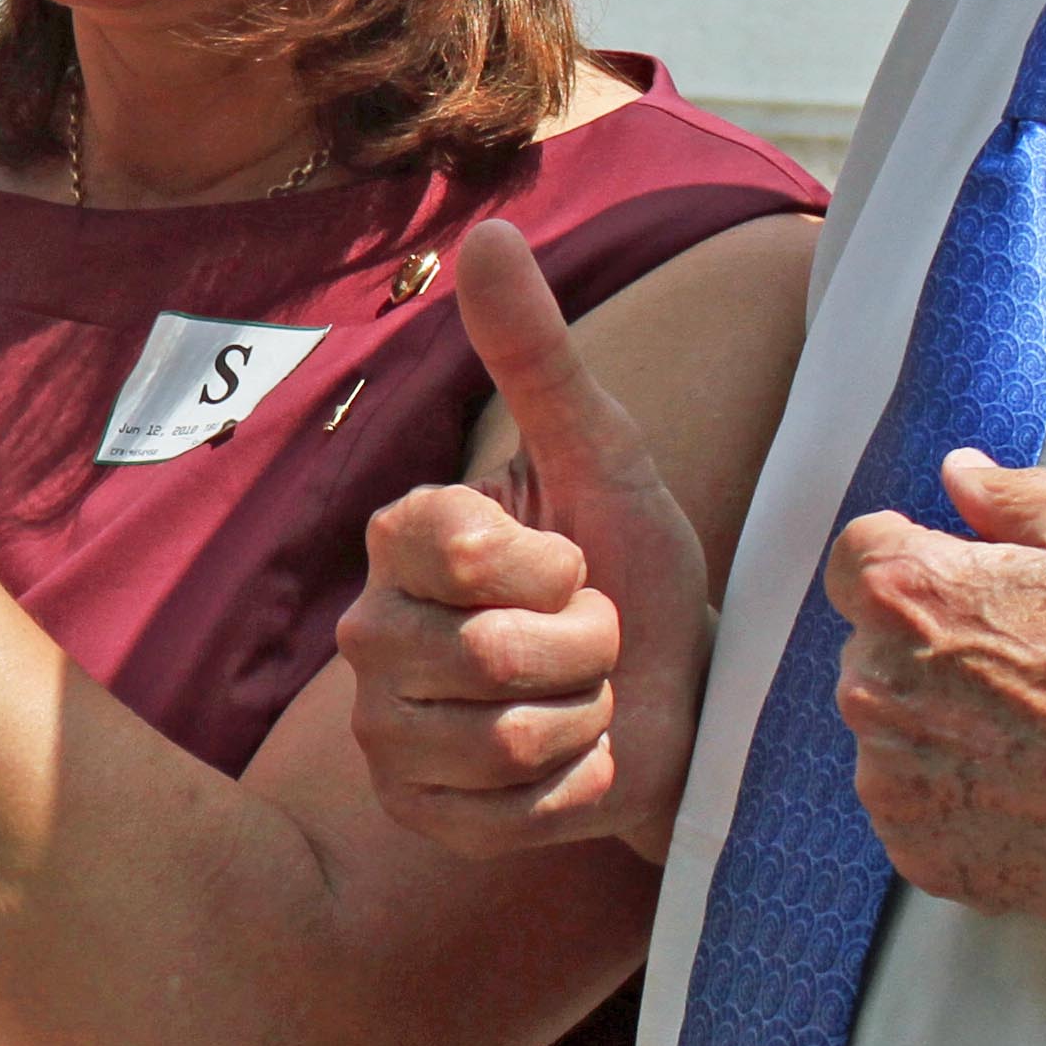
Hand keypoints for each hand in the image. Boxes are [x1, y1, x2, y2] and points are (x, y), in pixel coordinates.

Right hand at [337, 220, 711, 863]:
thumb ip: (537, 352)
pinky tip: (569, 760)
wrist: (677, 691)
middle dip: (585, 647)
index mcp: (399, 538)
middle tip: (592, 634)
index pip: (464, 550)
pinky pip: (512, 813)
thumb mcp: (602, 452)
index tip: (573, 558)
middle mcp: (369, 633)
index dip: (553, 562)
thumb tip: (490, 231)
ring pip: (505, 735)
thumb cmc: (635, 560)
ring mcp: (388, 733)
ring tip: (584, 696)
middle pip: (492, 653)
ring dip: (585, 718)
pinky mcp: (422, 815)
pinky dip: (572, 789)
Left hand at [827, 450, 1045, 927]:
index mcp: (905, 593)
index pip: (860, 555)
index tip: (964, 585)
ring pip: (889, 729)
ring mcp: (890, 777)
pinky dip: (952, 796)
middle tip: (1018, 666)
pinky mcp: (915, 849)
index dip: (914, 560)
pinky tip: (1023, 789)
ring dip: (936, 723)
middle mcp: (873, 686)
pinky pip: (913, 803)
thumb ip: (1012, 495)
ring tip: (1029, 734)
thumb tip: (959, 473)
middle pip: (871, 646)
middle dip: (927, 645)